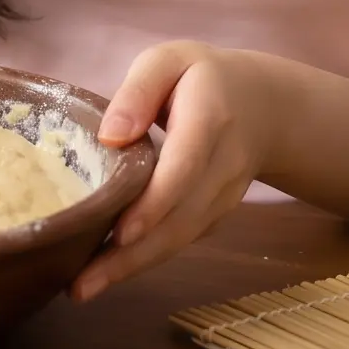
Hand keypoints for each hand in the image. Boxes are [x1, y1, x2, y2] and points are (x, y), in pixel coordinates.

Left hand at [72, 43, 275, 301]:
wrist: (267, 108)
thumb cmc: (202, 78)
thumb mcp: (169, 61)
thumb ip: (139, 90)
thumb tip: (110, 137)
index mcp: (210, 120)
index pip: (185, 168)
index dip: (154, 204)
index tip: (120, 233)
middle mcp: (223, 167)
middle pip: (180, 220)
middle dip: (132, 257)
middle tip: (81, 285)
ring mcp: (224, 197)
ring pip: (180, 239)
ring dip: (133, 268)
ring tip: (83, 288)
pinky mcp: (215, 215)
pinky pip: (181, 240)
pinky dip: (146, 260)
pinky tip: (107, 272)